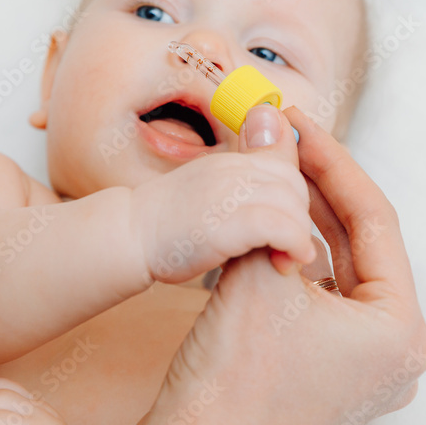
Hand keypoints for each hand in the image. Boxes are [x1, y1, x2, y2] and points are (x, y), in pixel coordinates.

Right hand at [130, 104, 316, 284]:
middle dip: (299, 216)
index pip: (285, 165)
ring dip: (298, 234)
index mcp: (231, 161)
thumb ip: (243, 191)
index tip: (289, 228)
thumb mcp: (211, 196)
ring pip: (292, 202)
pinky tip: (289, 263)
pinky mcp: (227, 221)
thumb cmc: (167, 227)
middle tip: (289, 247)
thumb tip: (278, 206)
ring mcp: (229, 191)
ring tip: (290, 260)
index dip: (295, 198)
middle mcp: (233, 168)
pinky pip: (279, 225)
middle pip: (293, 182)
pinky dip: (293, 244)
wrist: (126, 236)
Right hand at [130, 105, 425, 424]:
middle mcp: (396, 350)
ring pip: (341, 267)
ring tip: (276, 173)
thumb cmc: (229, 386)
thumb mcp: (255, 272)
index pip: (375, 218)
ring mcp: (368, 365)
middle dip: (319, 188)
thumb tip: (271, 121)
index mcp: (401, 329)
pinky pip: (326, 296)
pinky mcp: (336, 370)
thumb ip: (271, 192)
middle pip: (361, 243)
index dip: (333, 161)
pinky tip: (273, 228)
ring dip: (307, 220)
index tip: (300, 124)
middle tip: (285, 140)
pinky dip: (300, 259)